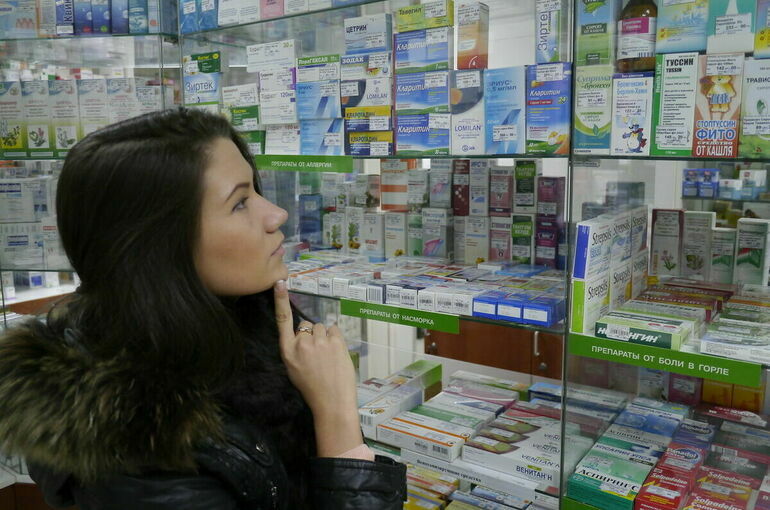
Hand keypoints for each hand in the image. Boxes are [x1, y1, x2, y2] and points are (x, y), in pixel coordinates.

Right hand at [273, 280, 361, 456]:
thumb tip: (304, 334)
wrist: (331, 402)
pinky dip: (336, 339)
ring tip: (328, 357)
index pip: (282, 321)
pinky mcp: (336, 341)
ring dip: (325, 338)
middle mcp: (302, 343)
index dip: (280, 300)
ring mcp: (319, 341)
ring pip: (321, 328)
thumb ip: (296, 349)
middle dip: (313, 336)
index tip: (280, 283)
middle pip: (307, 325)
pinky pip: (334, 330)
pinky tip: (336, 354)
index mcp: (288, 351)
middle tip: (318, 356)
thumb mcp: (294, 369)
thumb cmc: (312, 388)